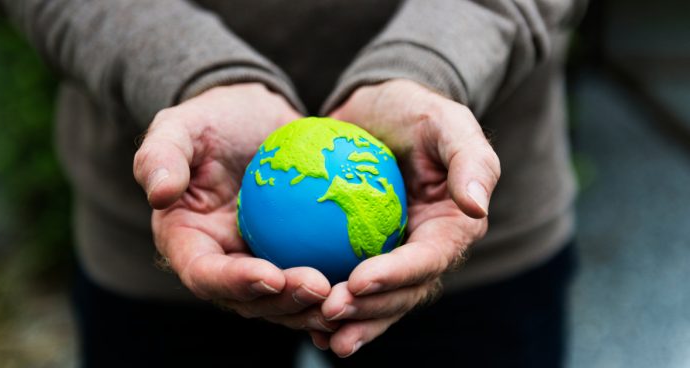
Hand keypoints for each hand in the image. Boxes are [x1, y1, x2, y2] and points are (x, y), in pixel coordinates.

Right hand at [133, 83, 336, 332]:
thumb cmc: (213, 119)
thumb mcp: (179, 126)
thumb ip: (160, 155)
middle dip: (284, 304)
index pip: (204, 274)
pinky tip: (369, 281)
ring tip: (349, 296)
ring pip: (286, 300)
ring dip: (315, 306)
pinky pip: (315, 276)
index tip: (272, 276)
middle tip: (322, 289)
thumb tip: (158, 193)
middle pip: (250, 300)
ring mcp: (259, 263)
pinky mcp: (292, 255)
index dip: (235, 283)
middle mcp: (223, 263)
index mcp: (188, 243)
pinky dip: (338, 286)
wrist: (255, 120)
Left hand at [312, 79, 500, 356]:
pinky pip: (349, 286)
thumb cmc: (413, 111)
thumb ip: (469, 161)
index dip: (398, 275)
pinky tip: (302, 318)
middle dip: (371, 310)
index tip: (360, 280)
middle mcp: (425, 250)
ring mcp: (393, 256)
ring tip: (319, 332)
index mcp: (452, 226)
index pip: (429, 259)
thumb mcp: (446, 121)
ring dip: (352, 321)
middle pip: (403, 292)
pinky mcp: (361, 255)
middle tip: (330, 311)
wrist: (375, 112)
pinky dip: (329, 305)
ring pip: (377, 301)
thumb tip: (475, 207)